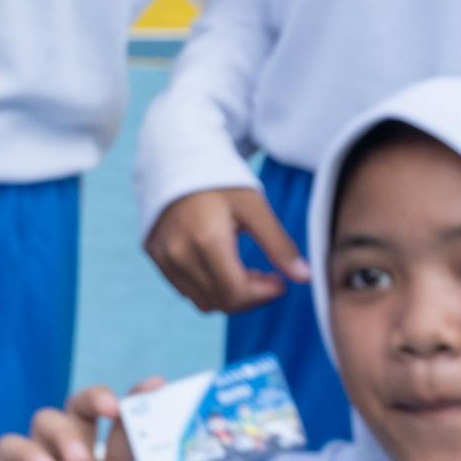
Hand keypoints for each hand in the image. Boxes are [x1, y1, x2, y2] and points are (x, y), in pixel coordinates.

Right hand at [0, 389, 200, 460]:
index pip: (124, 427)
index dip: (138, 402)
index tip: (156, 385)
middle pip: (81, 410)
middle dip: (94, 398)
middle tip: (111, 408)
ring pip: (45, 422)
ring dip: (63, 430)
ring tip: (78, 460)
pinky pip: (10, 450)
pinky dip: (26, 450)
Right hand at [144, 183, 304, 314]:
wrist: (177, 158)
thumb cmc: (220, 180)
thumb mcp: (254, 207)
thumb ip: (279, 244)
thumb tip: (305, 277)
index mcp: (206, 241)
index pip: (236, 293)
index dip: (264, 295)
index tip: (280, 282)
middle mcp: (180, 254)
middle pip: (221, 302)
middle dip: (251, 297)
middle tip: (266, 277)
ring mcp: (163, 257)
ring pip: (202, 301)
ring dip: (229, 295)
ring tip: (244, 271)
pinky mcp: (155, 256)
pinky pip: (185, 289)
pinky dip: (208, 287)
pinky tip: (222, 266)